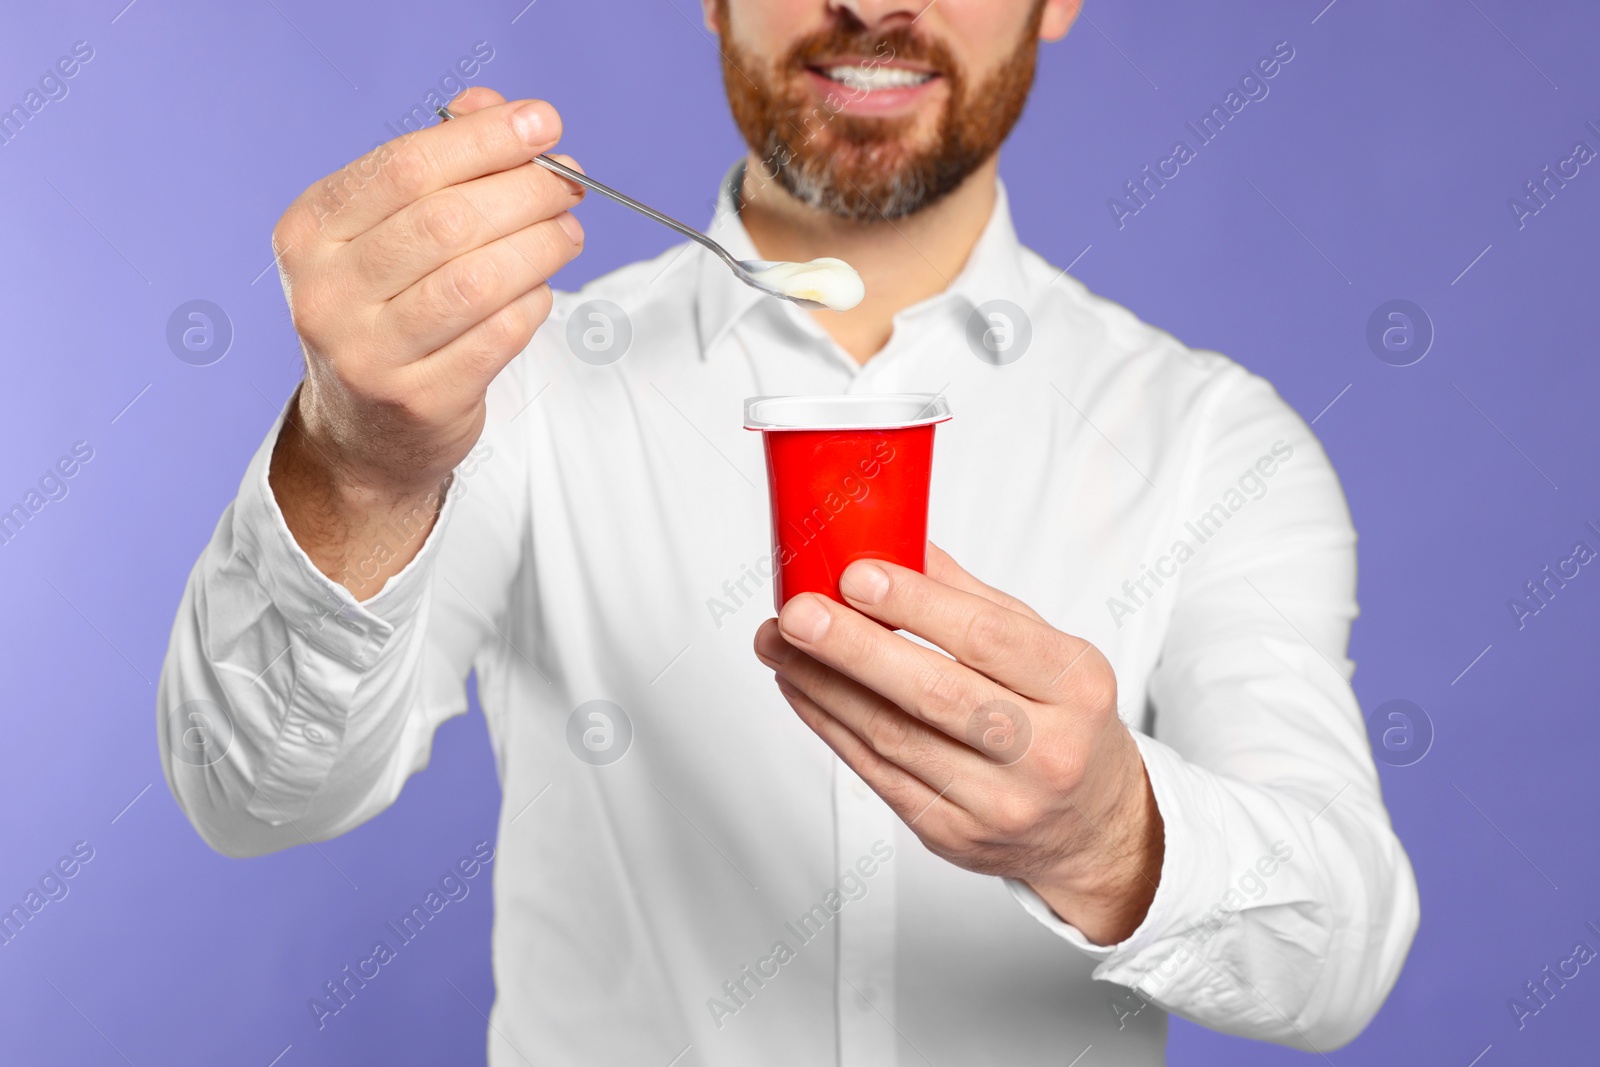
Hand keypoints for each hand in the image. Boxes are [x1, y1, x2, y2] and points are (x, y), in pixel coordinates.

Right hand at [267, 87, 584, 589]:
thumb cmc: (388, 311)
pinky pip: (499, 335)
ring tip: (569, 231)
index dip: (485, 140)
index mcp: (310, 232)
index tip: (544, 123)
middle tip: (571, 184)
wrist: (364, 432)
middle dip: (526, 191)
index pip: (406, 167)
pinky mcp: (418, 400)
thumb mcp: (389, 233)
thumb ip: (441, 165)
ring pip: (477, 280)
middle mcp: (326, 292)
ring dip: (541, 246)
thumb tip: (502, 110)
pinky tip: (539, 291)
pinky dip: (532, 303)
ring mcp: (366, 353)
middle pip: (447, 221)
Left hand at [753, 544, 1163, 944]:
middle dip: (853, 649)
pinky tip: (802, 689)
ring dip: (824, 685)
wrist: (1094, 827)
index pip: (987, 638)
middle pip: (934, 693)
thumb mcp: (1049, 652)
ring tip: (779, 644)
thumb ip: (974, 600)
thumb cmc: (1067, 722)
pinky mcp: (952, 834)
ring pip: (894, 737)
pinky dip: (831, 726)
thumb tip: (900, 543)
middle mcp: (1046, 751)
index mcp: (1076, 687)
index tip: (856, 574)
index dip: (916, 605)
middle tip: (797, 613)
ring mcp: (998, 802)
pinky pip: (878, 774)